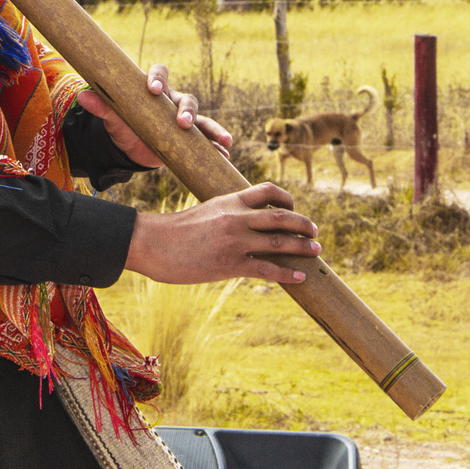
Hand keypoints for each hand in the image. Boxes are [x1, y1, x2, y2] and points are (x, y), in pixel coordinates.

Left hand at [75, 62, 232, 168]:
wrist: (131, 147)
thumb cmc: (123, 126)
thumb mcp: (113, 118)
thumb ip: (101, 106)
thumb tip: (83, 95)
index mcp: (154, 91)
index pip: (161, 74)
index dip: (159, 78)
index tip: (154, 89)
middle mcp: (173, 102)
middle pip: (187, 99)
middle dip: (186, 110)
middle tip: (182, 123)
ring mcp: (184, 121)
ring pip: (202, 120)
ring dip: (213, 128)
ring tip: (223, 139)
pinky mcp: (191, 139)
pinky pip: (207, 141)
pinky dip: (217, 147)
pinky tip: (225, 155)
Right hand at [125, 183, 319, 283]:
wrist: (153, 242)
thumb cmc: (175, 230)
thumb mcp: (206, 211)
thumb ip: (227, 213)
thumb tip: (242, 222)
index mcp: (230, 200)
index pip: (268, 191)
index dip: (287, 198)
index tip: (294, 207)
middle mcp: (237, 217)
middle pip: (281, 217)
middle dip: (303, 225)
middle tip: (314, 232)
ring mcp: (235, 241)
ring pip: (279, 242)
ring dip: (302, 247)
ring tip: (316, 251)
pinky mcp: (230, 264)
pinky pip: (266, 269)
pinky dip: (287, 273)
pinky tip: (299, 277)